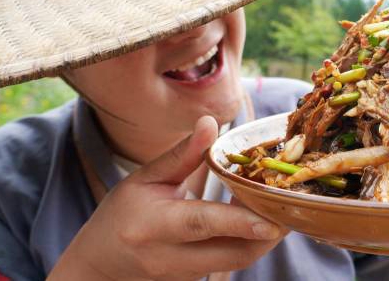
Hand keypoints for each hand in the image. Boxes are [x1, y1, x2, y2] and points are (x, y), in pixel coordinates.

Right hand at [49, 116, 285, 280]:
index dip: (239, 222)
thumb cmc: (121, 214)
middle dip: (268, 231)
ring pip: (237, 260)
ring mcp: (184, 275)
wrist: (98, 265)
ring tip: (276, 202)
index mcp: (153, 225)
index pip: (202, 224)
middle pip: (232, 253)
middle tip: (289, 201)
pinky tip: (259, 216)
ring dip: (262, 235)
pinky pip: (231, 261)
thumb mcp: (145, 179)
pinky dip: (249, 241)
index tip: (272, 220)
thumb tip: (210, 123)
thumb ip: (182, 155)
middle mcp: (170, 257)